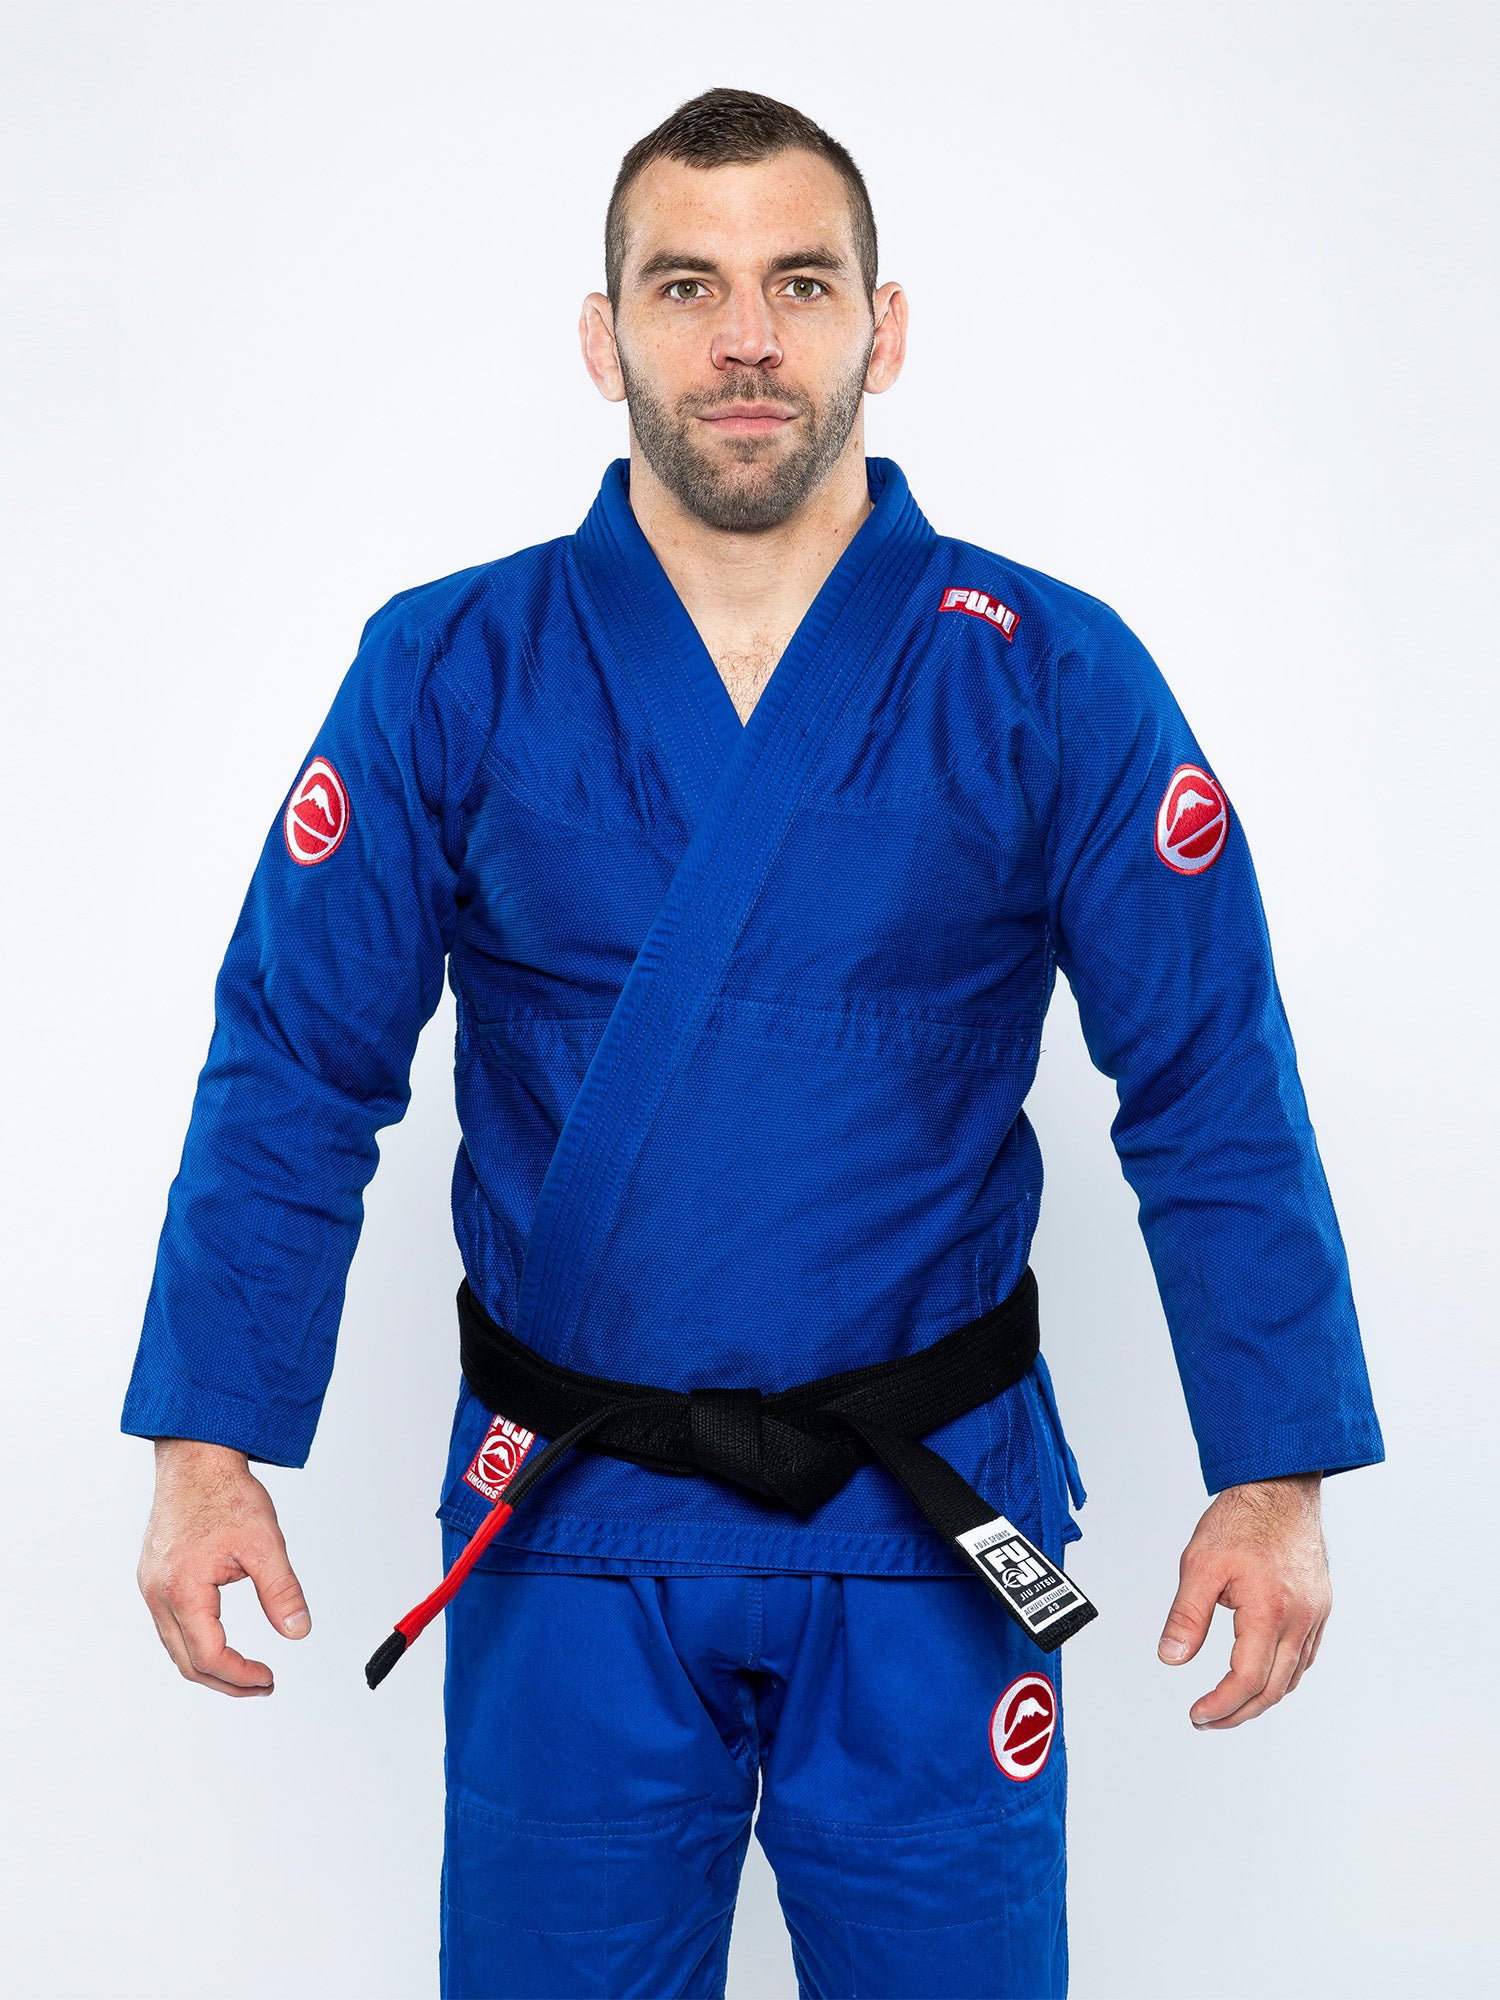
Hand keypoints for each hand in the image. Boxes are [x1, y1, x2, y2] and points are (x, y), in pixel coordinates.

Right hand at [137, 1438, 310, 1696]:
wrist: (196, 1458)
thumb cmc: (225, 1492)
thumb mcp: (265, 1542)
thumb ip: (281, 1591)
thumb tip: (298, 1630)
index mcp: (182, 1589)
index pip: (209, 1656)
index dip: (240, 1676)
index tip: (268, 1679)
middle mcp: (158, 1593)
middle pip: (187, 1661)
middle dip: (225, 1681)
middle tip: (261, 1684)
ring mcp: (151, 1586)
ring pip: (176, 1646)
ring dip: (209, 1664)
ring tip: (245, 1670)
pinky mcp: (154, 1577)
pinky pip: (171, 1625)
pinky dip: (196, 1642)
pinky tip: (220, 1640)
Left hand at [1156, 1471, 1329, 1728]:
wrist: (1280, 1486)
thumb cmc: (1242, 1518)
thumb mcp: (1199, 1564)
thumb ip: (1186, 1616)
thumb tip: (1171, 1657)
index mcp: (1270, 1611)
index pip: (1247, 1680)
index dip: (1220, 1705)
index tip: (1197, 1715)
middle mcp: (1300, 1619)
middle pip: (1274, 1689)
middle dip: (1238, 1711)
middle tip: (1208, 1718)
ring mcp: (1315, 1615)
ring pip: (1293, 1677)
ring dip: (1261, 1698)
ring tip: (1229, 1704)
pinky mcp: (1320, 1606)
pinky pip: (1305, 1657)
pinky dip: (1282, 1675)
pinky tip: (1261, 1674)